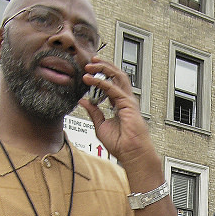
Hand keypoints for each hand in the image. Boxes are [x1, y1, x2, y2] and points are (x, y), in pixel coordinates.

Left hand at [78, 56, 161, 176]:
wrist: (131, 153)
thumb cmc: (121, 144)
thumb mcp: (100, 126)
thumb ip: (93, 112)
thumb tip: (83, 101)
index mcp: (119, 104)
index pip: (111, 84)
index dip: (100, 76)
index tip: (88, 72)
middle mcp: (125, 100)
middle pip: (116, 76)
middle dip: (103, 66)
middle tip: (90, 62)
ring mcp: (128, 101)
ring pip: (118, 76)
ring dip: (104, 68)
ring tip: (91, 65)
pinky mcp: (128, 104)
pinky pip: (113, 89)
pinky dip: (101, 82)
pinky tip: (91, 80)